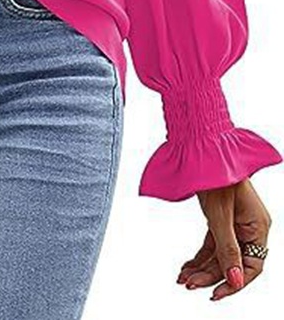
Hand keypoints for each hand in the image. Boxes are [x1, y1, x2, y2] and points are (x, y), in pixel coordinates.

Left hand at [177, 177, 271, 300]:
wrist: (201, 147)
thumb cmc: (215, 173)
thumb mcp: (220, 214)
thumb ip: (227, 248)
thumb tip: (234, 279)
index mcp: (258, 226)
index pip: (252, 265)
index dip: (235, 282)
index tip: (216, 293)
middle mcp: (249, 227)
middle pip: (233, 261)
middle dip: (210, 275)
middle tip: (189, 284)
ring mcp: (235, 222)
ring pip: (220, 254)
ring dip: (202, 268)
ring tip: (183, 278)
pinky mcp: (221, 218)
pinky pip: (213, 243)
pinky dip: (200, 256)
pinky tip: (187, 267)